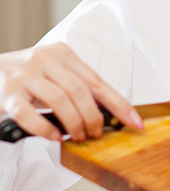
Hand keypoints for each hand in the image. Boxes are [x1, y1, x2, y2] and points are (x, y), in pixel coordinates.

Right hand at [0, 43, 141, 141]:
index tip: (135, 123)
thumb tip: (115, 115)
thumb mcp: (57, 78)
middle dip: (93, 118)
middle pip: (79, 91)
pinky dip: (45, 129)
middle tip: (95, 134)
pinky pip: (28, 113)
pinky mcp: (6, 93)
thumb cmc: (29, 82)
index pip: (98, 83)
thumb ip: (81, 90)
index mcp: (61, 54)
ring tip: (77, 136)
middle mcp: (42, 60)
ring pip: (58, 101)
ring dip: (74, 124)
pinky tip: (54, 136)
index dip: (120, 105)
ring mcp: (22, 75)